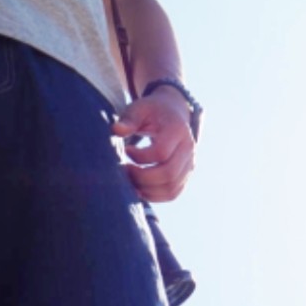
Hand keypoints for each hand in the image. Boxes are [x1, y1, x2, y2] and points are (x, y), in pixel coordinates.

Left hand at [111, 87, 196, 203]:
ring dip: (147, 190)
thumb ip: (128, 120)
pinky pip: (173, 193)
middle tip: (125, 169)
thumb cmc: (152, 111)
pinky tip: (138, 187)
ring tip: (129, 179)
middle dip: (142, 177)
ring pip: (171, 188)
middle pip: (168, 174)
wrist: (172, 113)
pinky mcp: (186, 174)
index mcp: (178, 130)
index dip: (140, 157)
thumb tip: (116, 130)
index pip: (161, 153)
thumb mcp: (139, 109)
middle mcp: (188, 148)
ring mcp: (190, 163)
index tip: (126, 150)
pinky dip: (154, 196)